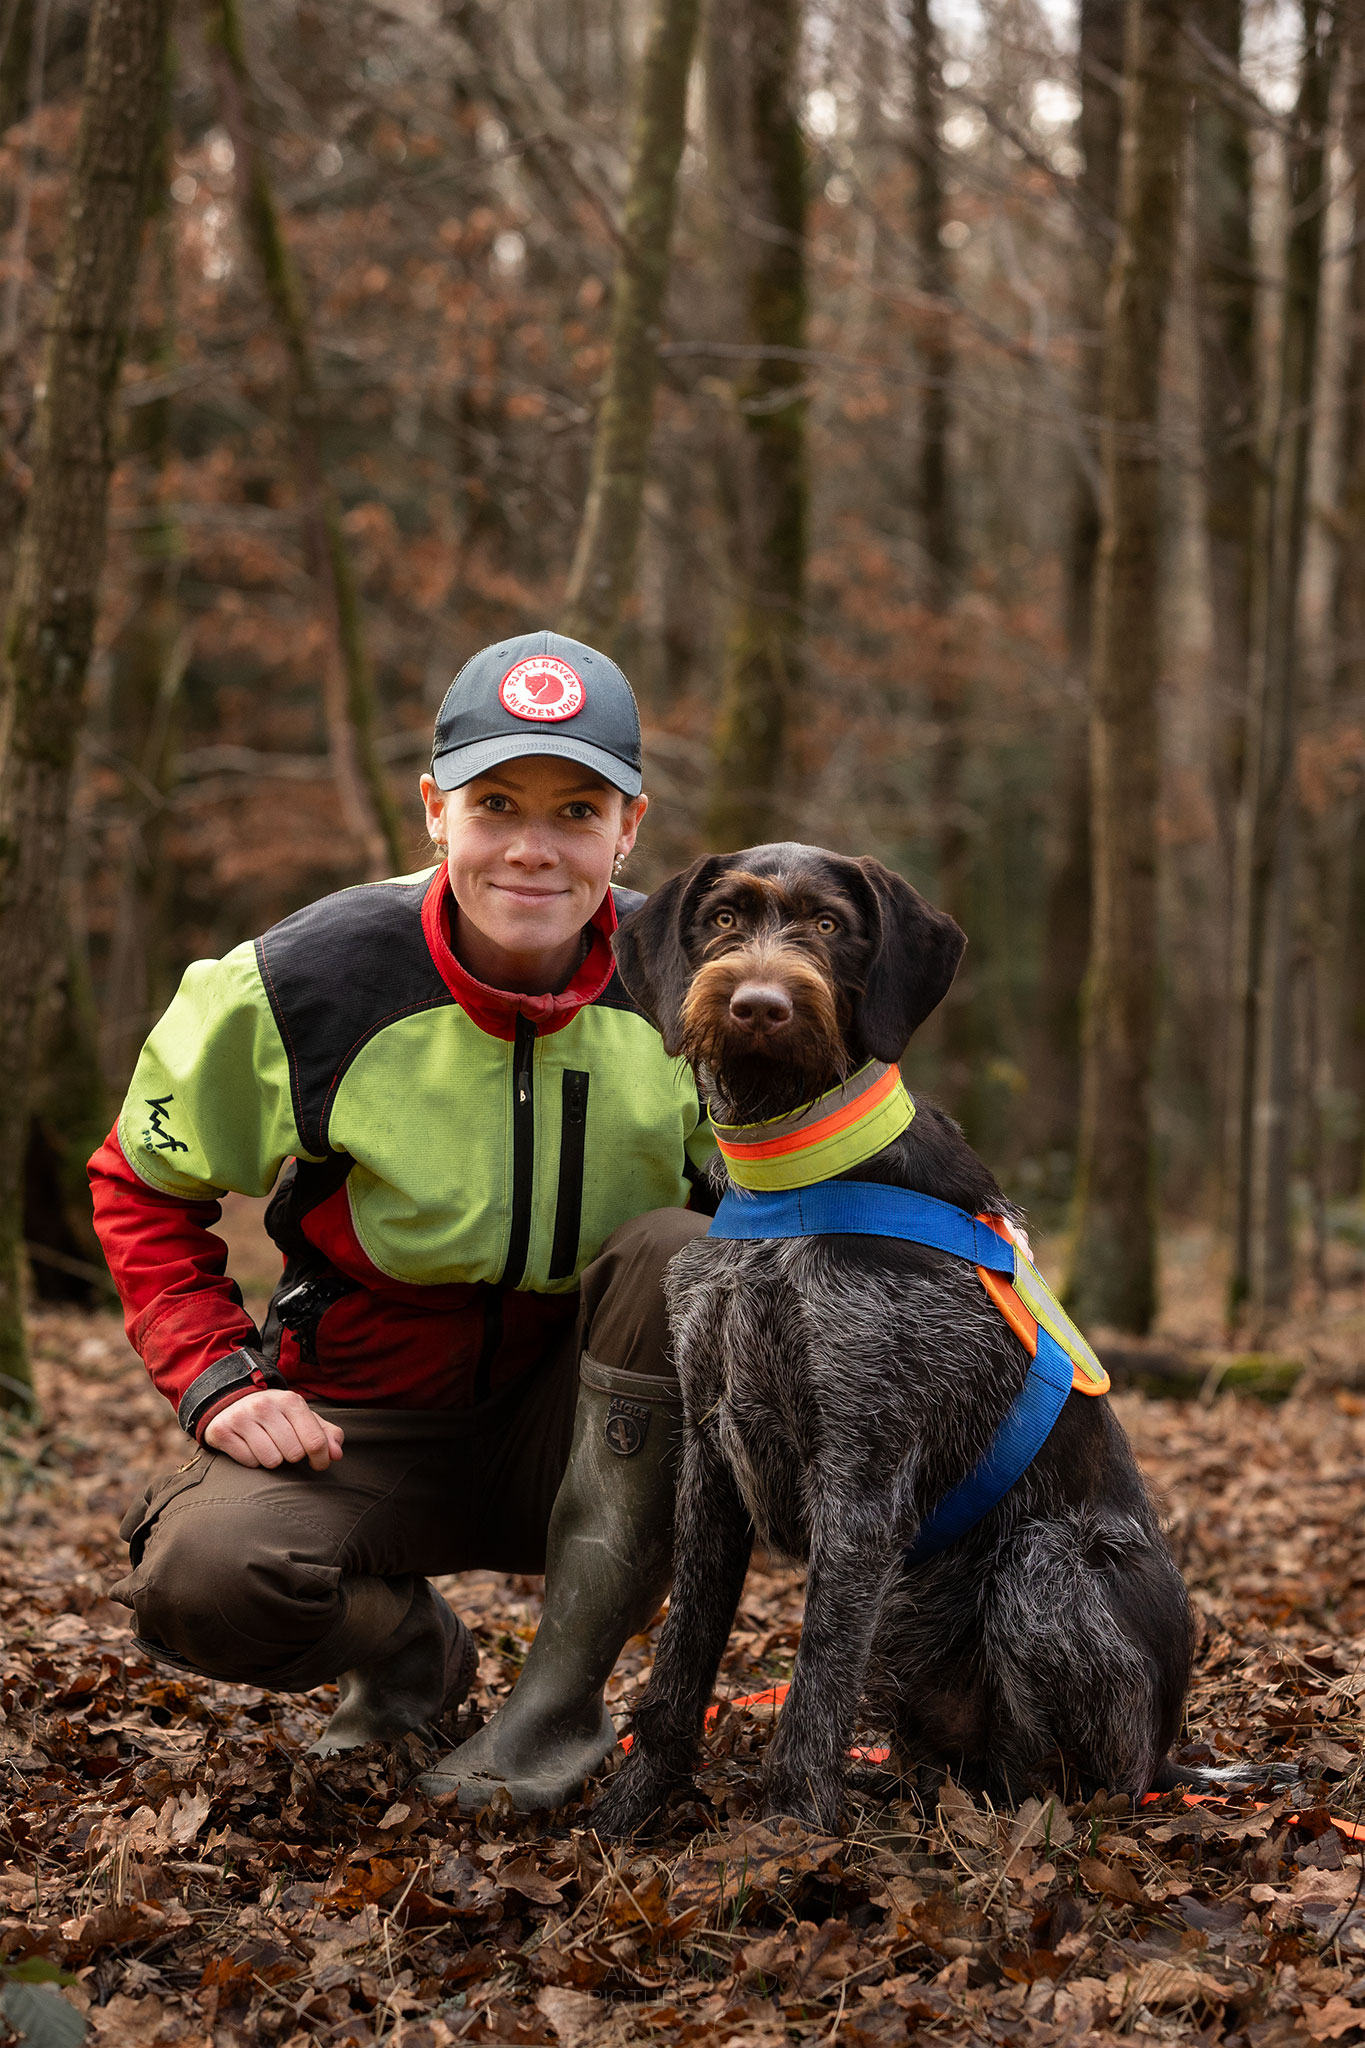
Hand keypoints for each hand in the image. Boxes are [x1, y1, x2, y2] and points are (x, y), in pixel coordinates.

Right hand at [203, 1389, 343, 1470]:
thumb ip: (325, 1434)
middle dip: (292, 1456)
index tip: (318, 1463)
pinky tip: (249, 1446)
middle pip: (293, 1453)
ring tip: (267, 1446)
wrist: (231, 1402)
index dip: (321, 1459)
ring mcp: (242, 1417)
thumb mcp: (302, 1418)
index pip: (315, 1441)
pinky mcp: (223, 1431)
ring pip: (271, 1460)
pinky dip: (252, 1461)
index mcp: (290, 1401)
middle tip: (285, 1447)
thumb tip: (337, 1454)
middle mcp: (265, 1405)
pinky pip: (249, 1462)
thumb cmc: (275, 1415)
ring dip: (272, 1460)